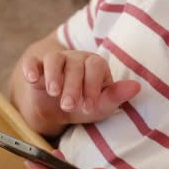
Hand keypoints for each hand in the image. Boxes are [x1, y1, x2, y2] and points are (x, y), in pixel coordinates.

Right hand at [19, 47, 140, 125]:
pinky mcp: (36, 65)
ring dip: (54, 75)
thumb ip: (116, 96)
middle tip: (69, 105)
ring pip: (54, 59)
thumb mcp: (100, 106)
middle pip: (75, 65)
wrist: (54, 109)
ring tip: (54, 92)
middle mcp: (76, 58)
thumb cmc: (83, 105)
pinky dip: (31, 68)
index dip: (93, 86)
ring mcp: (55, 60)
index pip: (96, 67)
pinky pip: (32, 62)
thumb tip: (137, 87)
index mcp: (95, 64)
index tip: (89, 107)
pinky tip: (32, 79)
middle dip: (73, 86)